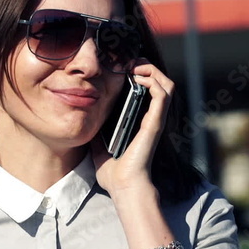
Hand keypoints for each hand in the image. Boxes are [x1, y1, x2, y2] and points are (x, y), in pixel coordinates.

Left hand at [90, 60, 173, 196]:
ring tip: (134, 66)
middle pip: (159, 81)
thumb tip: (82, 114)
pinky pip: (162, 94)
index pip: (146, 88)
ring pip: (166, 83)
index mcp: (139, 120)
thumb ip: (95, 127)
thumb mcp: (97, 142)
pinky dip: (152, 81)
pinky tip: (136, 78)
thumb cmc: (113, 171)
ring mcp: (155, 119)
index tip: (120, 65)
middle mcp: (150, 117)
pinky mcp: (155, 123)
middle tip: (127, 62)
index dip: (137, 72)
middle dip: (145, 66)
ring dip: (151, 69)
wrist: (122, 187)